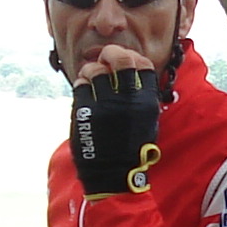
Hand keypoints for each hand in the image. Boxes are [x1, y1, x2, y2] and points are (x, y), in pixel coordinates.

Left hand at [69, 67, 161, 195]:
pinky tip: (84, 90)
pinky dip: (81, 83)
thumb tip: (131, 71)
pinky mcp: (85, 111)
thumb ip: (140, 96)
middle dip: (111, 52)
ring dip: (91, 69)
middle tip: (105, 57)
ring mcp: (105, 105)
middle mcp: (127, 100)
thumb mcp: (145, 121)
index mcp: (146, 101)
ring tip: (90, 76)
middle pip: (121, 58)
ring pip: (95, 69)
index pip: (143, 64)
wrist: (113, 174)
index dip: (132, 55)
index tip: (124, 59)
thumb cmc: (130, 149)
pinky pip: (81, 85)